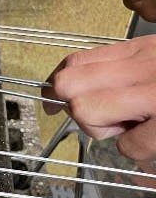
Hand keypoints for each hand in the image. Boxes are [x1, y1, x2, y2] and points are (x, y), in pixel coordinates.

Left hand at [42, 35, 155, 159]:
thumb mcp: (154, 63)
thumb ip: (119, 70)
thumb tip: (72, 89)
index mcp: (140, 50)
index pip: (75, 61)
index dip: (55, 84)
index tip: (52, 99)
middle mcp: (144, 65)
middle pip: (68, 84)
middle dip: (75, 107)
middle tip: (101, 117)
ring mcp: (154, 94)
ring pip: (85, 111)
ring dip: (103, 128)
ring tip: (134, 124)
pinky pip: (127, 145)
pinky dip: (138, 147)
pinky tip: (154, 136)